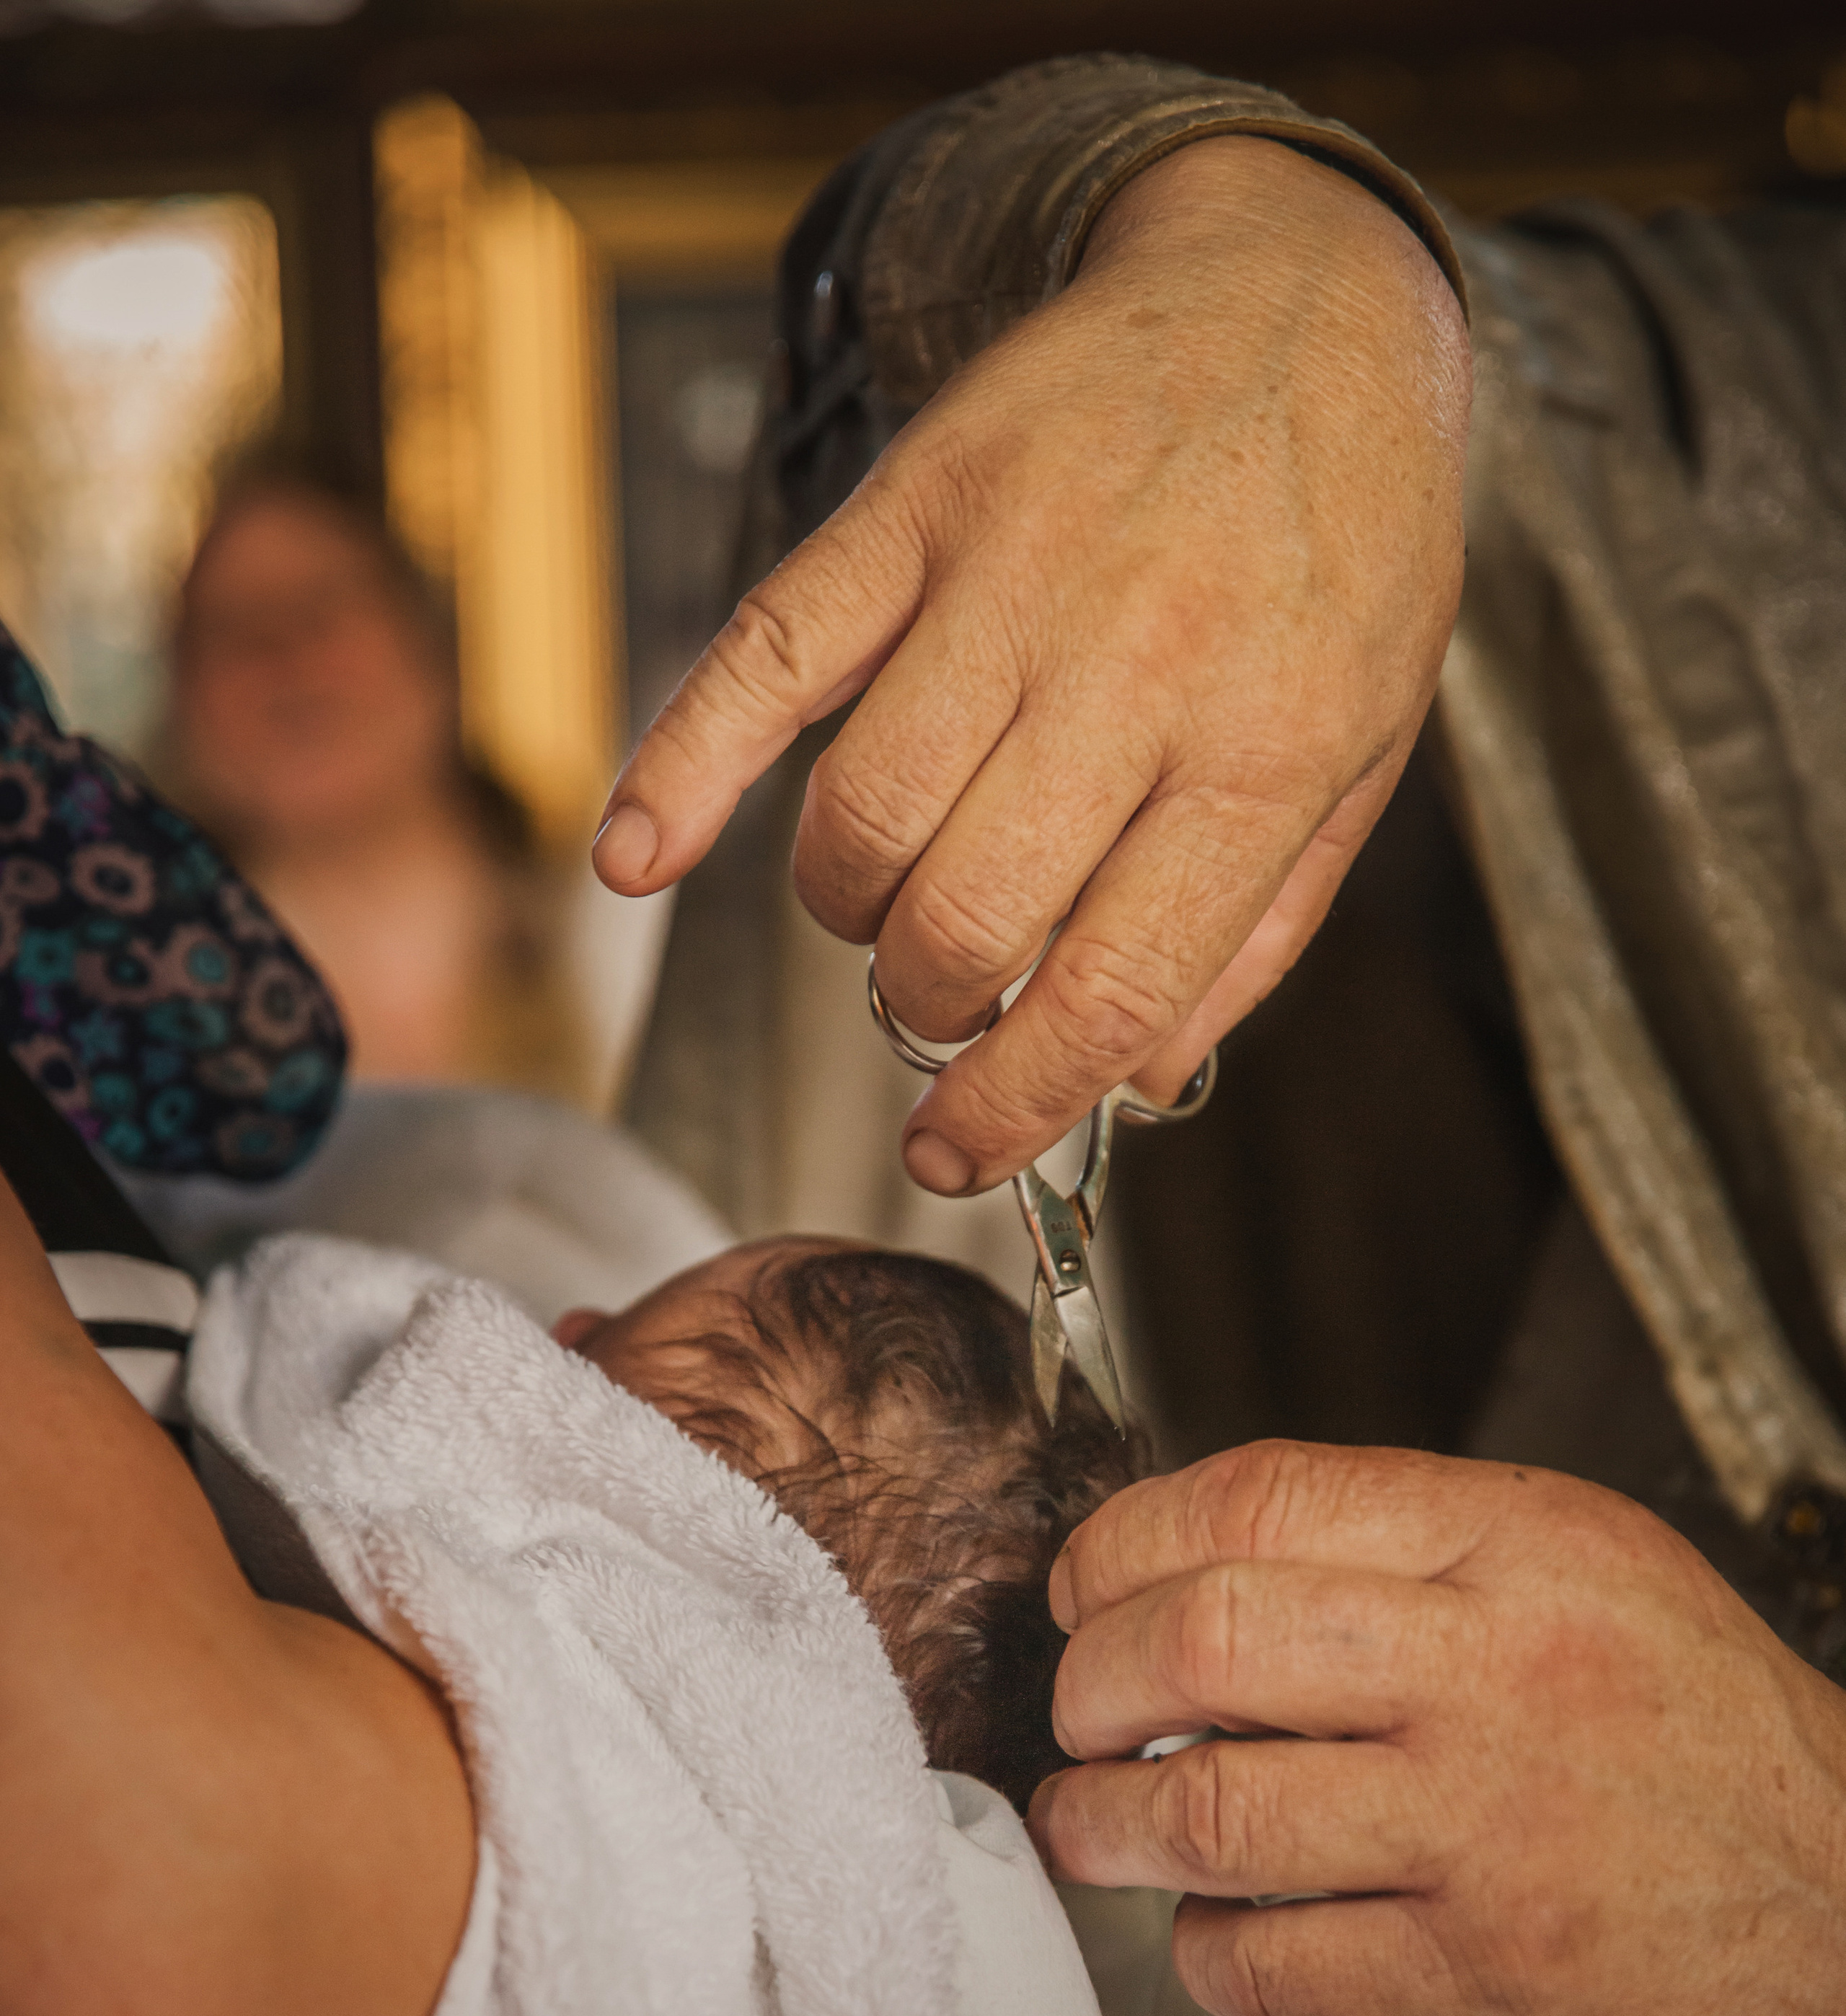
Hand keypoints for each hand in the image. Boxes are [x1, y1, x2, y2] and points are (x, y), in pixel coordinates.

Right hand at [594, 137, 1469, 1192]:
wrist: (1301, 290)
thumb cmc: (1340, 547)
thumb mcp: (1362, 751)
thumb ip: (1258, 928)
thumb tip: (1139, 1081)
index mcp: (1261, 749)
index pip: (1106, 991)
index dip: (1011, 1108)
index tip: (951, 1156)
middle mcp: (1132, 666)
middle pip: (963, 920)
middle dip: (931, 1008)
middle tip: (946, 996)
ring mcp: (1007, 574)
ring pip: (861, 819)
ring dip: (851, 912)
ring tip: (892, 903)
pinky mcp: (910, 503)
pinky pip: (765, 655)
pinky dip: (680, 767)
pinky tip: (635, 858)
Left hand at [1028, 1440, 1845, 2015]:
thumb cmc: (1702, 1740)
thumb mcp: (1584, 1569)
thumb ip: (1403, 1547)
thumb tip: (1191, 1562)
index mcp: (1522, 1549)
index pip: (1260, 1500)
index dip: (1126, 1541)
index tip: (1088, 1584)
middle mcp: (1499, 1678)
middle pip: (1204, 1641)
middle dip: (1091, 1678)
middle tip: (1076, 1708)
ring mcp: (1485, 1838)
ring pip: (1208, 1813)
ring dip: (1104, 1823)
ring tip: (1091, 1822)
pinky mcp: (1476, 1982)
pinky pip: (1267, 1967)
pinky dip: (1204, 1950)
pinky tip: (1218, 1926)